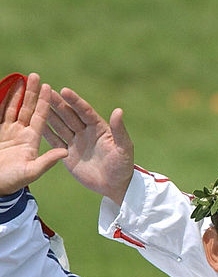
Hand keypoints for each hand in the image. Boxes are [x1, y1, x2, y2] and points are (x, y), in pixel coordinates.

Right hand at [0, 74, 67, 194]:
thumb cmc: (13, 183)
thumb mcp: (32, 173)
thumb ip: (47, 161)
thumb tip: (65, 151)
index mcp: (33, 140)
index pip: (42, 116)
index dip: (47, 103)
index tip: (52, 87)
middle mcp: (25, 135)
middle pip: (30, 109)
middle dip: (33, 93)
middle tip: (36, 75)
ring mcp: (12, 134)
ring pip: (16, 109)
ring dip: (19, 95)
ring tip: (21, 79)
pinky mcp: (0, 135)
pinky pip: (2, 116)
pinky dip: (3, 104)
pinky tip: (5, 93)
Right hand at [44, 87, 133, 203]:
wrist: (114, 186)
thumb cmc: (123, 166)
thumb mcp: (124, 148)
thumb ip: (119, 130)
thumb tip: (118, 110)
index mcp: (100, 128)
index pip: (85, 111)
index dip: (75, 101)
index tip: (64, 90)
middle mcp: (86, 132)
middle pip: (70, 115)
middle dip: (58, 104)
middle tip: (45, 90)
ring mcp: (76, 142)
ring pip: (60, 125)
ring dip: (49, 115)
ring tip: (37, 102)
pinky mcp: (67, 154)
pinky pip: (55, 141)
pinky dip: (46, 132)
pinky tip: (35, 123)